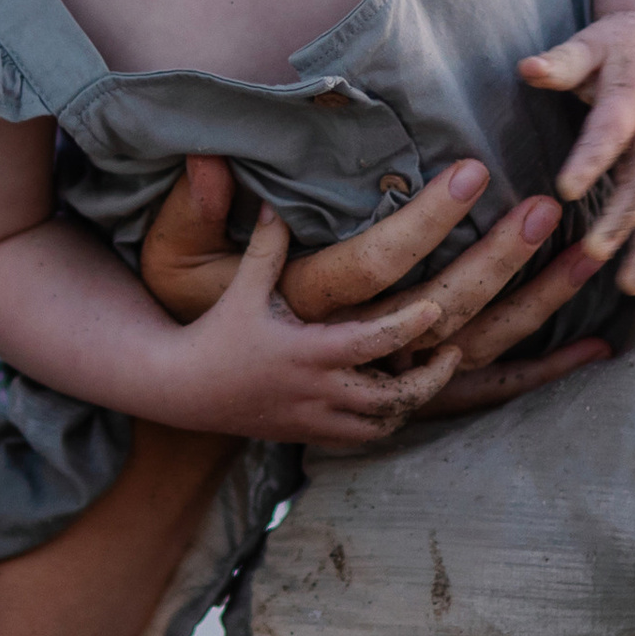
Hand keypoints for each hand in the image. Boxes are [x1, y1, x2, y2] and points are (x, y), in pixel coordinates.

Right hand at [139, 155, 609, 438]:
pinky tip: (584, 350)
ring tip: (588, 273)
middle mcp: (353, 374)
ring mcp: (379, 399)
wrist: (196, 399)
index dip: (428, 232)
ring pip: (471, 365)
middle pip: (445, 319)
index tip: (471, 179)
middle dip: (500, 264)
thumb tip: (211, 157)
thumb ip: (210, 216)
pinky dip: (527, 377)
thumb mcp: (200, 268)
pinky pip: (471, 402)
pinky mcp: (393, 414)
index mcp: (312, 331)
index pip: (380, 280)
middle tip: (546, 211)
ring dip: (533, 319)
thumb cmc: (209, 324)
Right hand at [146, 202, 465, 446]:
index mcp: (306, 353)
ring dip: (413, 404)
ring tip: (430, 373)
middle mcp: (316, 392)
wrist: (181, 390)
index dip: (410, 327)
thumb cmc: (215, 332)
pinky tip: (397, 398)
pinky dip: (385, 422)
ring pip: (381, 425)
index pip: (372, 343)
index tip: (438, 310)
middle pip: (392, 398)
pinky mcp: (307, 435)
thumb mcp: (241, 287)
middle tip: (453, 350)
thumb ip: (266, 245)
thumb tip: (276, 197)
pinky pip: (360, 438)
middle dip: (430, 379)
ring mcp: (314, 419)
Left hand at [518, 11, 634, 293]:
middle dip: (621, 219)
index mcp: (630, 100)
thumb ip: (560, 62)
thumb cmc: (617, 46)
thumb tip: (527, 68)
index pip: (610, 133)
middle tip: (593, 252)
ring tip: (628, 288)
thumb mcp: (589, 45)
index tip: (565, 190)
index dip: (591, 160)